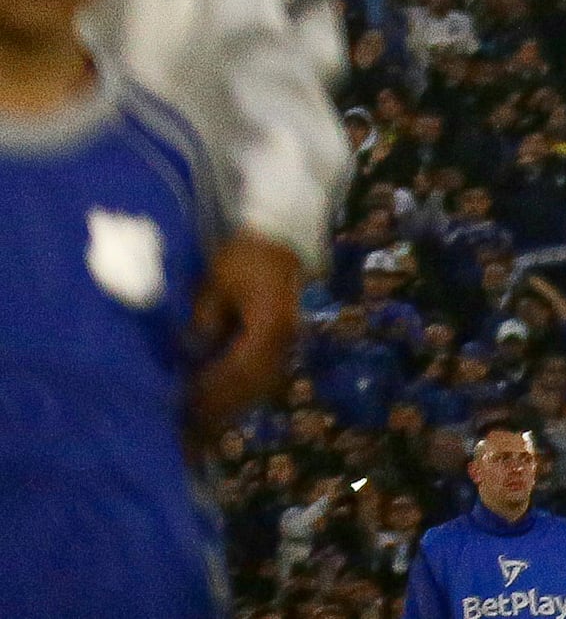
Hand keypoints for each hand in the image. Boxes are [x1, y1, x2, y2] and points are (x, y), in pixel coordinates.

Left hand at [184, 231, 303, 432]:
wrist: (281, 235)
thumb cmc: (246, 256)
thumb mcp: (217, 282)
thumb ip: (206, 319)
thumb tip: (197, 348)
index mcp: (268, 325)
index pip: (239, 368)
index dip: (213, 388)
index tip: (186, 401)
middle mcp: (283, 337)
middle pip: (254, 383)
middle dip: (224, 403)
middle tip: (193, 420)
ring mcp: (288, 338)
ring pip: (263, 381)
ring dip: (236, 400)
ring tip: (208, 414)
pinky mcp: (285, 336)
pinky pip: (267, 371)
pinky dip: (246, 387)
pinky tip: (227, 393)